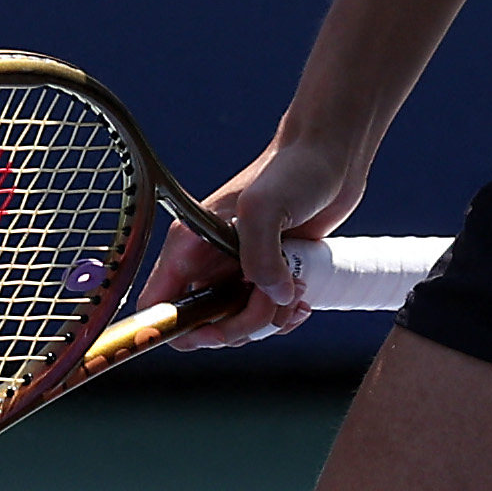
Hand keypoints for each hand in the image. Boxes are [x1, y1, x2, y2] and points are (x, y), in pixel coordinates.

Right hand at [136, 135, 367, 350]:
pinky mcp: (266, 275)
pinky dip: (284, 317)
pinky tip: (302, 295)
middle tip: (271, 298)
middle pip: (205, 326)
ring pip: (239, 326)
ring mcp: (238, 271)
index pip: (158, 304)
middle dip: (241, 324)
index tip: (211, 333)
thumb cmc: (295, 169)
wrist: (333, 156)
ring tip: (295, 287)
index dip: (174, 329)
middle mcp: (209, 262)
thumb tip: (270, 296)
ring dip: (270, 320)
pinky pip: (265, 318)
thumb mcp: (266, 205)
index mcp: (190, 244)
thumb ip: (259, 254)